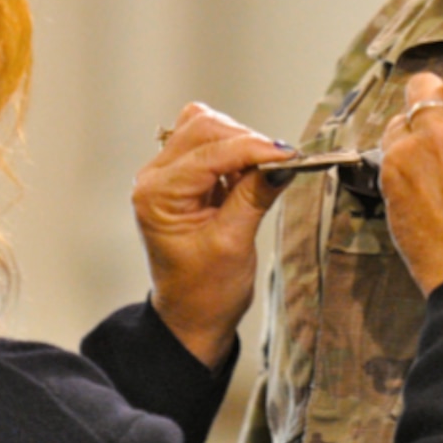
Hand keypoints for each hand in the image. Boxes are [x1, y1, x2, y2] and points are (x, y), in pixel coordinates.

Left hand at [132, 104, 291, 368]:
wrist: (193, 314)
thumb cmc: (205, 290)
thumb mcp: (233, 244)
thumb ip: (254, 196)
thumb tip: (282, 161)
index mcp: (157, 195)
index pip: (208, 153)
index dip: (252, 148)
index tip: (288, 155)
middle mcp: (155, 178)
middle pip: (202, 127)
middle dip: (245, 140)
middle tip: (279, 163)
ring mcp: (167, 175)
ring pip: (205, 129)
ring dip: (240, 142)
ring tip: (263, 171)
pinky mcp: (184, 178)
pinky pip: (210, 146)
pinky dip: (235, 151)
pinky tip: (251, 173)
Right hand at [380, 66, 442, 294]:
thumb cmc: (439, 260)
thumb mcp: (399, 215)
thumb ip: (402, 178)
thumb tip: (410, 160)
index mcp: (401, 157)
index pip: (399, 120)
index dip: (412, 129)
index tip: (422, 140)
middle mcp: (436, 138)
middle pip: (426, 88)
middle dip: (433, 97)